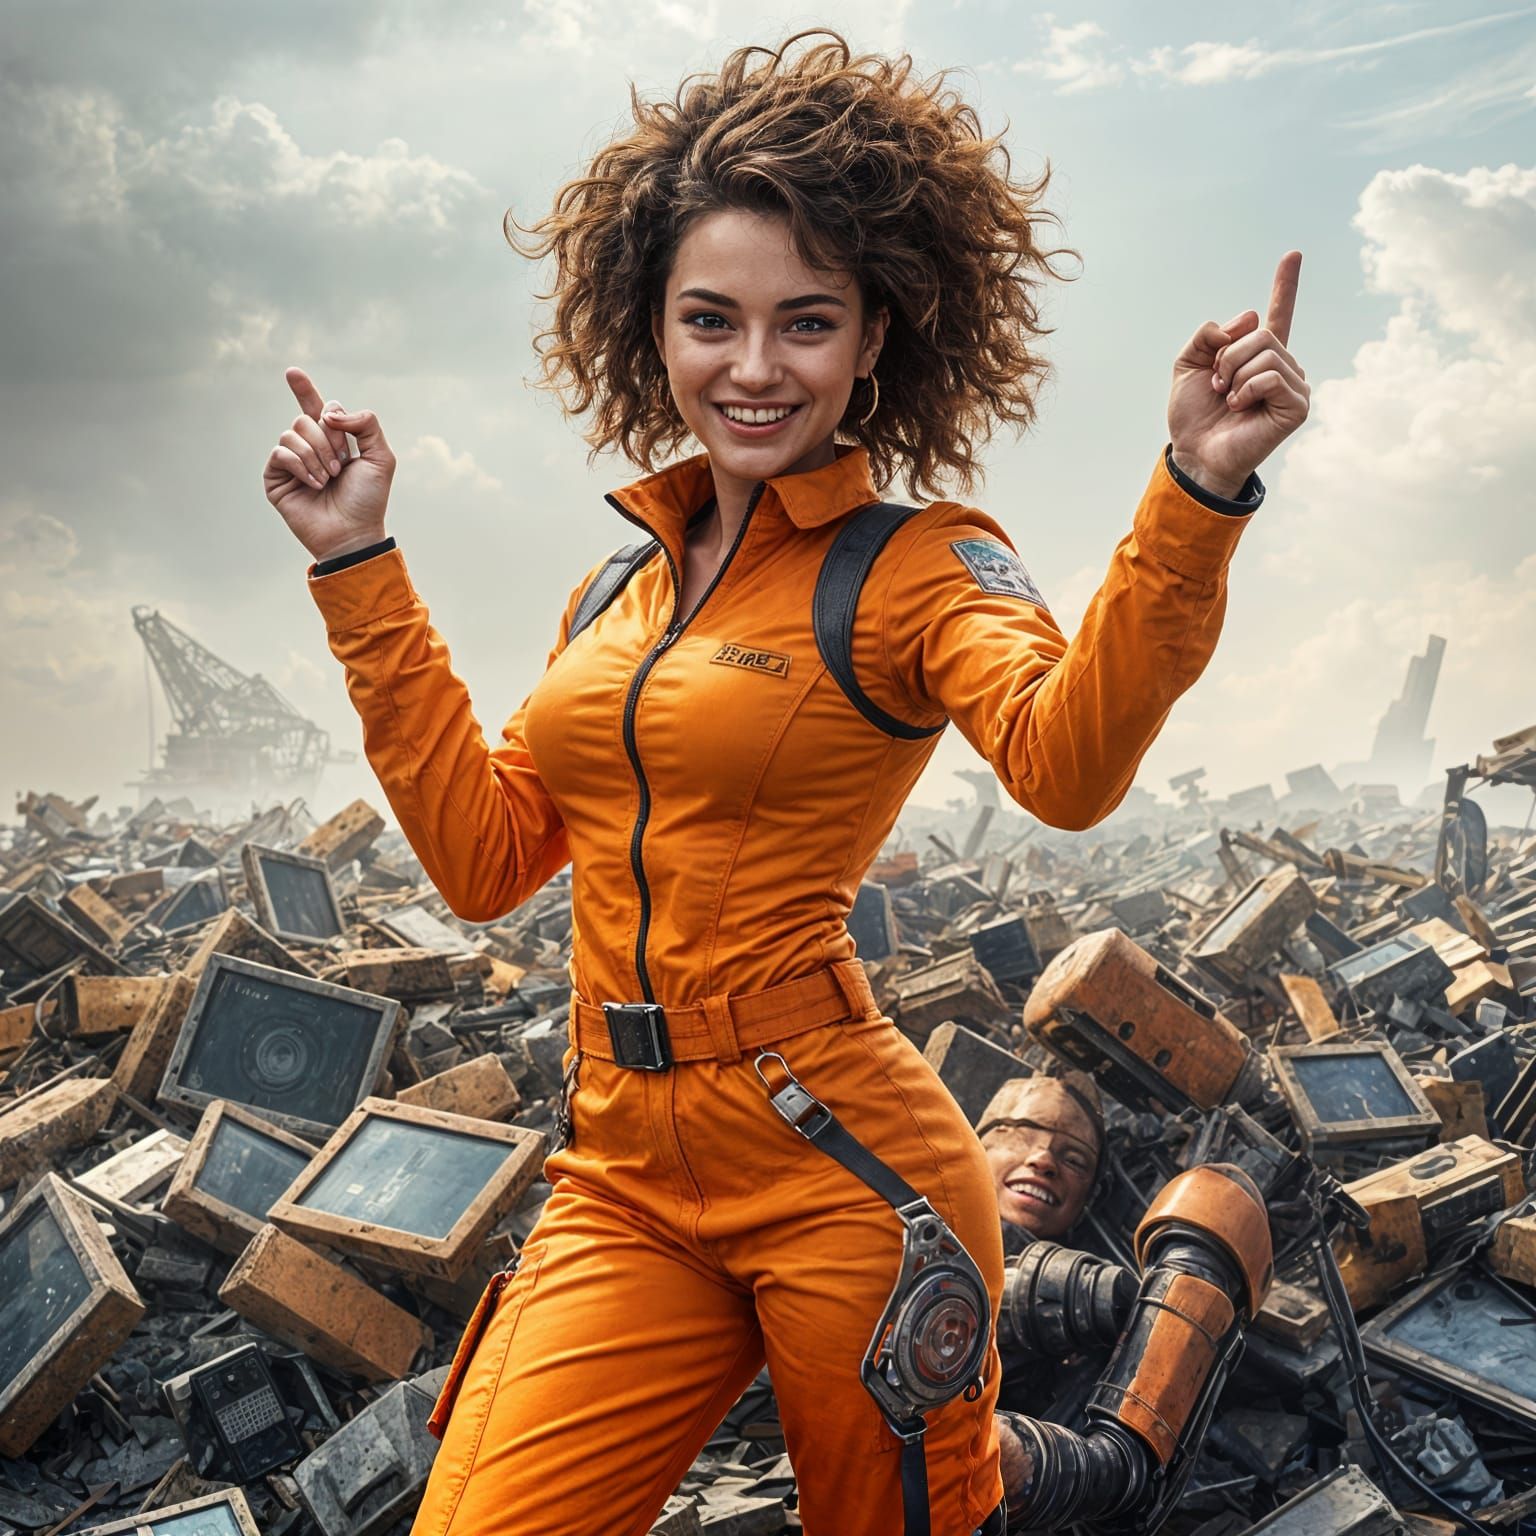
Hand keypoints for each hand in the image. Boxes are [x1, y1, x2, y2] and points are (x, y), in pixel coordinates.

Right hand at [262, 367, 396, 560]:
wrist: (353, 533)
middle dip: (329, 438)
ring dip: (316, 454)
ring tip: (328, 479)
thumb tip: (330, 413)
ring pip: (292, 432)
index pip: (318, 407)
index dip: (304, 389)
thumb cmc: (369, 499)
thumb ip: (366, 424)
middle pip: (306, 417)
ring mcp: (291, 462)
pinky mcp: (276, 478)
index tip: (292, 372)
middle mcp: (311, 447)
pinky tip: (314, 483)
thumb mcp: (381, 457)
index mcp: (335, 440)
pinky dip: (301, 465)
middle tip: (341, 465)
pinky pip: (280, 452)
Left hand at [1167, 252, 1309, 497]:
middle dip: (1227, 357)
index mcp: (1258, 356)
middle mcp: (1282, 367)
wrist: (1195, 452)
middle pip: (1261, 334)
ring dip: (1234, 375)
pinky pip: (1270, 376)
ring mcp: (1294, 385)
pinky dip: (1246, 389)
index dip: (1285, 285)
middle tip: (1217, 385)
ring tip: (1228, 399)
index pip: (1277, 315)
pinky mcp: (1298, 405)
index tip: (1293, 255)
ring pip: (1266, 353)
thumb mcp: (1187, 367)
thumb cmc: (1193, 416)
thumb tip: (1247, 318)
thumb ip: (1206, 336)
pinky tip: (1239, 408)